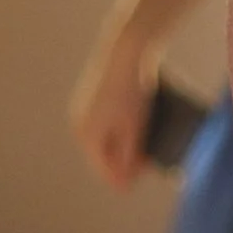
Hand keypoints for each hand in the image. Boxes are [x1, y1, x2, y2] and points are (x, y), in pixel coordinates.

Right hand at [70, 25, 159, 190]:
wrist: (127, 49)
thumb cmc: (133, 91)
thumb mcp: (135, 128)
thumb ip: (128, 156)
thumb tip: (124, 182)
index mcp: (87, 135)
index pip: (104, 168)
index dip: (123, 178)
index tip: (140, 183)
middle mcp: (81, 123)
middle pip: (105, 152)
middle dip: (125, 160)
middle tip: (149, 164)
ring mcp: (86, 107)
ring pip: (108, 135)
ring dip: (126, 143)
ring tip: (151, 147)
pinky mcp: (96, 94)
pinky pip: (111, 118)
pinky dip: (125, 125)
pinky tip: (145, 125)